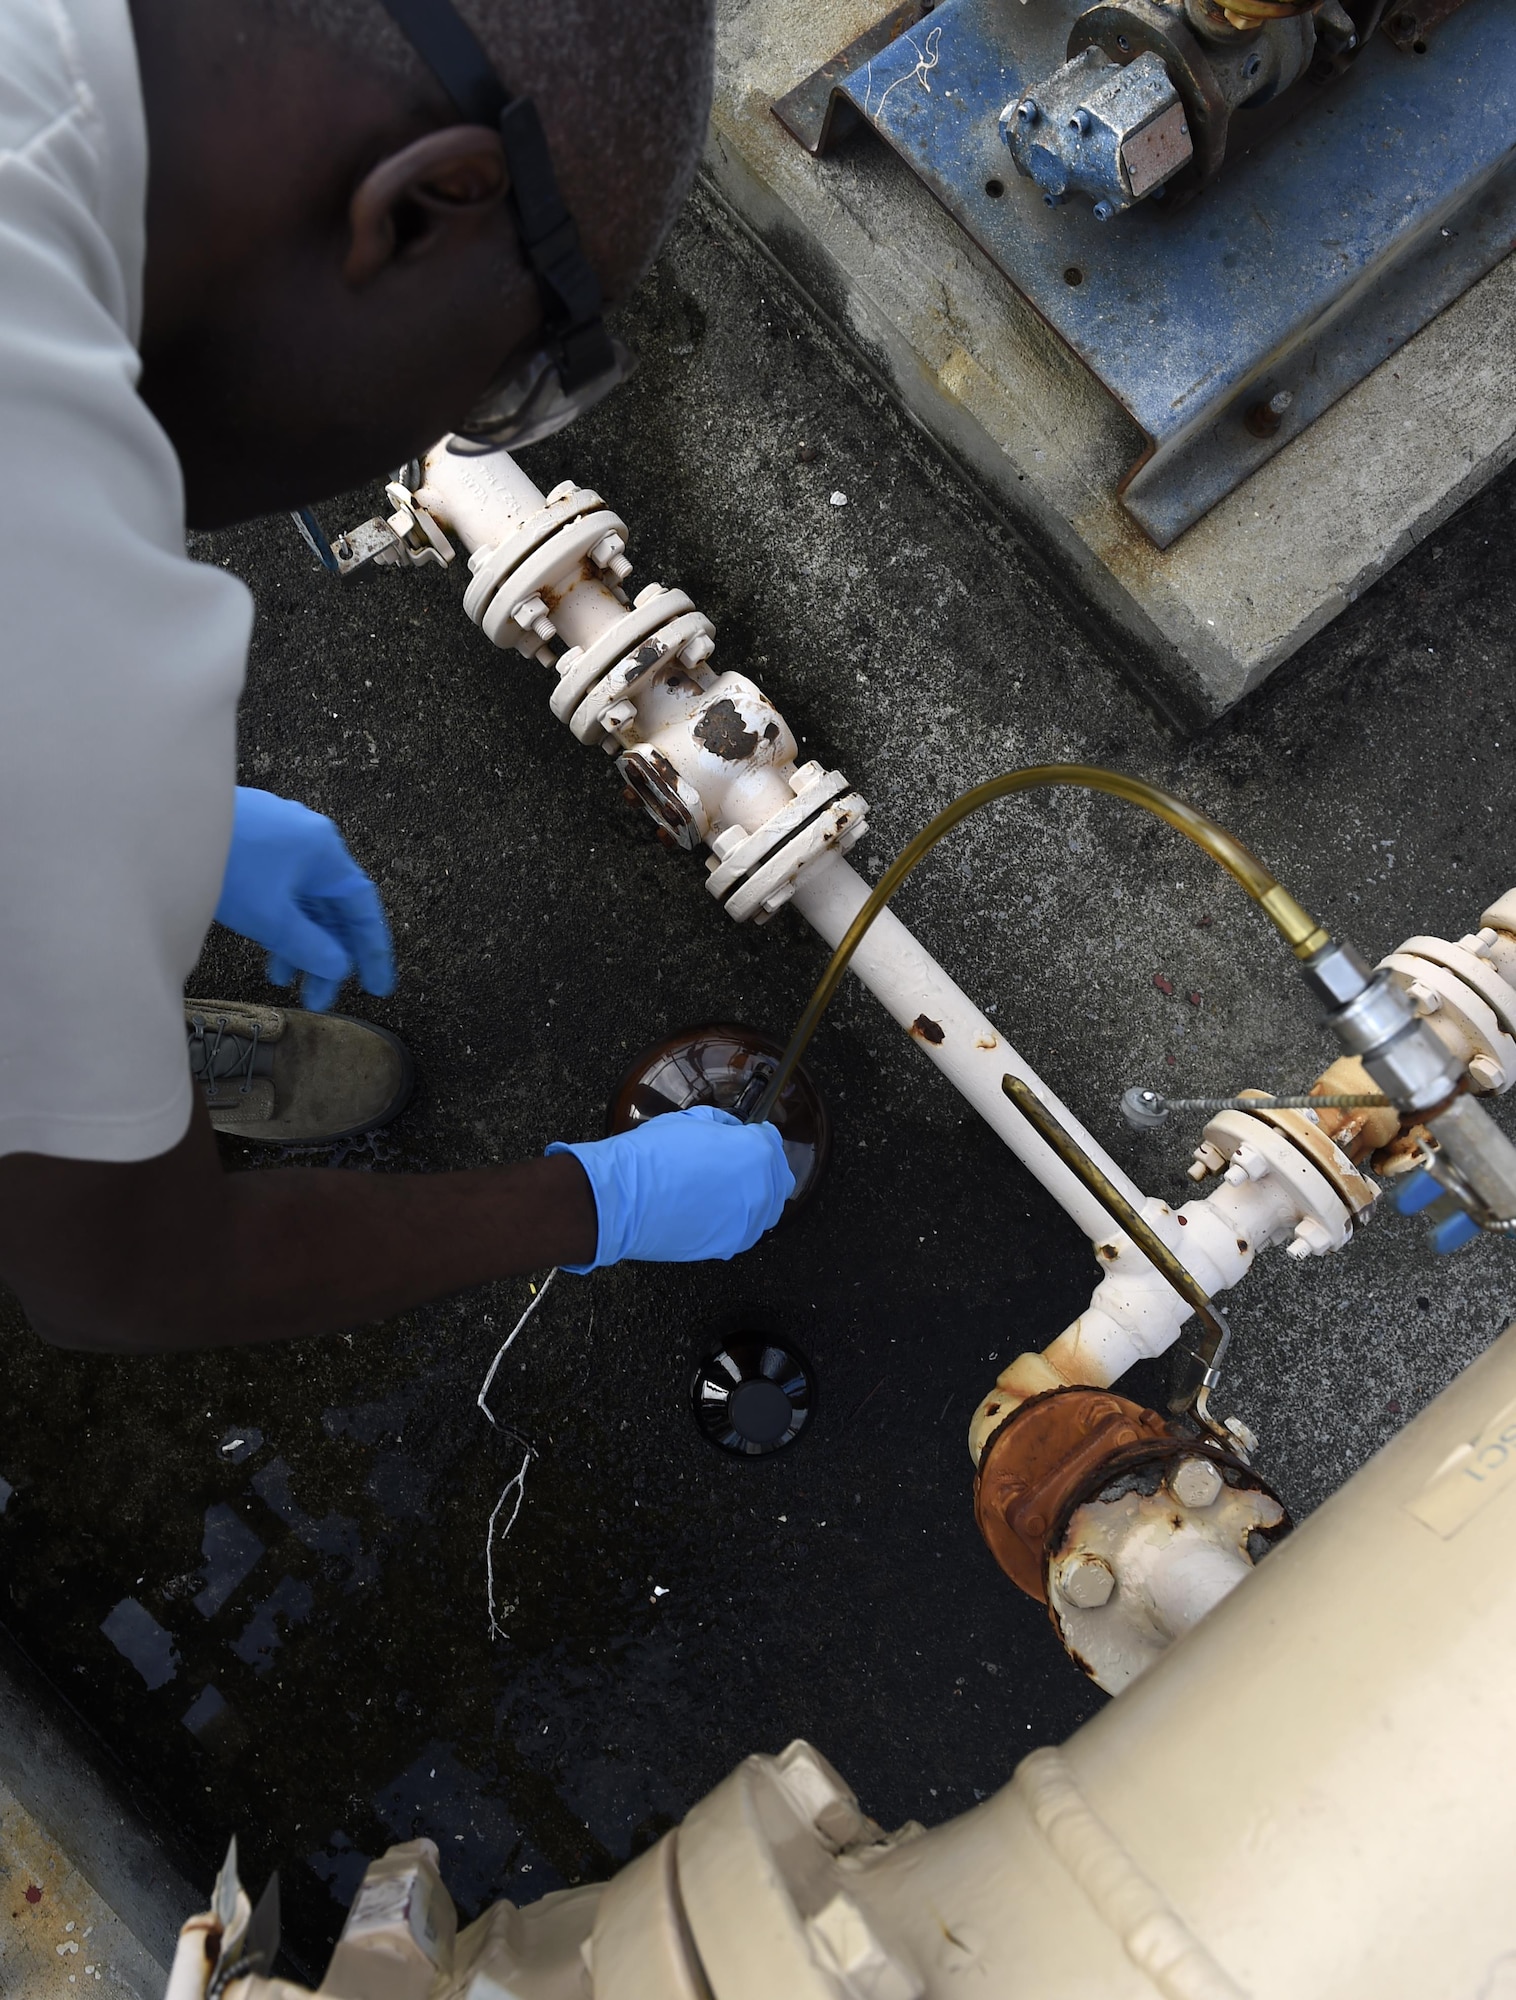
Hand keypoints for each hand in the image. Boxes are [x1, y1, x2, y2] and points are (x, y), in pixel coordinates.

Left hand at [215, 788, 394, 1011]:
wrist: (161, 821)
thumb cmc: (224, 863)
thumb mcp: (272, 918)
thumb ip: (310, 948)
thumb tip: (338, 968)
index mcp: (324, 851)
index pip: (362, 907)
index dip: (372, 952)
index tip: (376, 987)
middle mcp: (308, 840)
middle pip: (330, 906)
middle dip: (327, 955)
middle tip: (320, 997)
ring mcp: (278, 838)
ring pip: (301, 899)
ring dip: (298, 941)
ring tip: (282, 979)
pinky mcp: (251, 841)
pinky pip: (279, 888)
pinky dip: (278, 920)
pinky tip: (263, 944)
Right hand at [546, 1106, 795, 1271]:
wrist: (624, 1198)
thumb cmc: (654, 1154)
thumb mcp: (691, 1121)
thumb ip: (723, 1125)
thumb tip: (731, 1132)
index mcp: (758, 1151)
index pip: (772, 1140)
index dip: (754, 1136)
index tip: (741, 1137)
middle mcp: (764, 1188)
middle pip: (779, 1176)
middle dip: (761, 1167)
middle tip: (734, 1164)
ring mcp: (750, 1221)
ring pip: (767, 1208)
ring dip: (753, 1196)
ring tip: (724, 1191)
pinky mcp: (731, 1245)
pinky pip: (744, 1229)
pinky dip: (735, 1220)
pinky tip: (712, 1212)